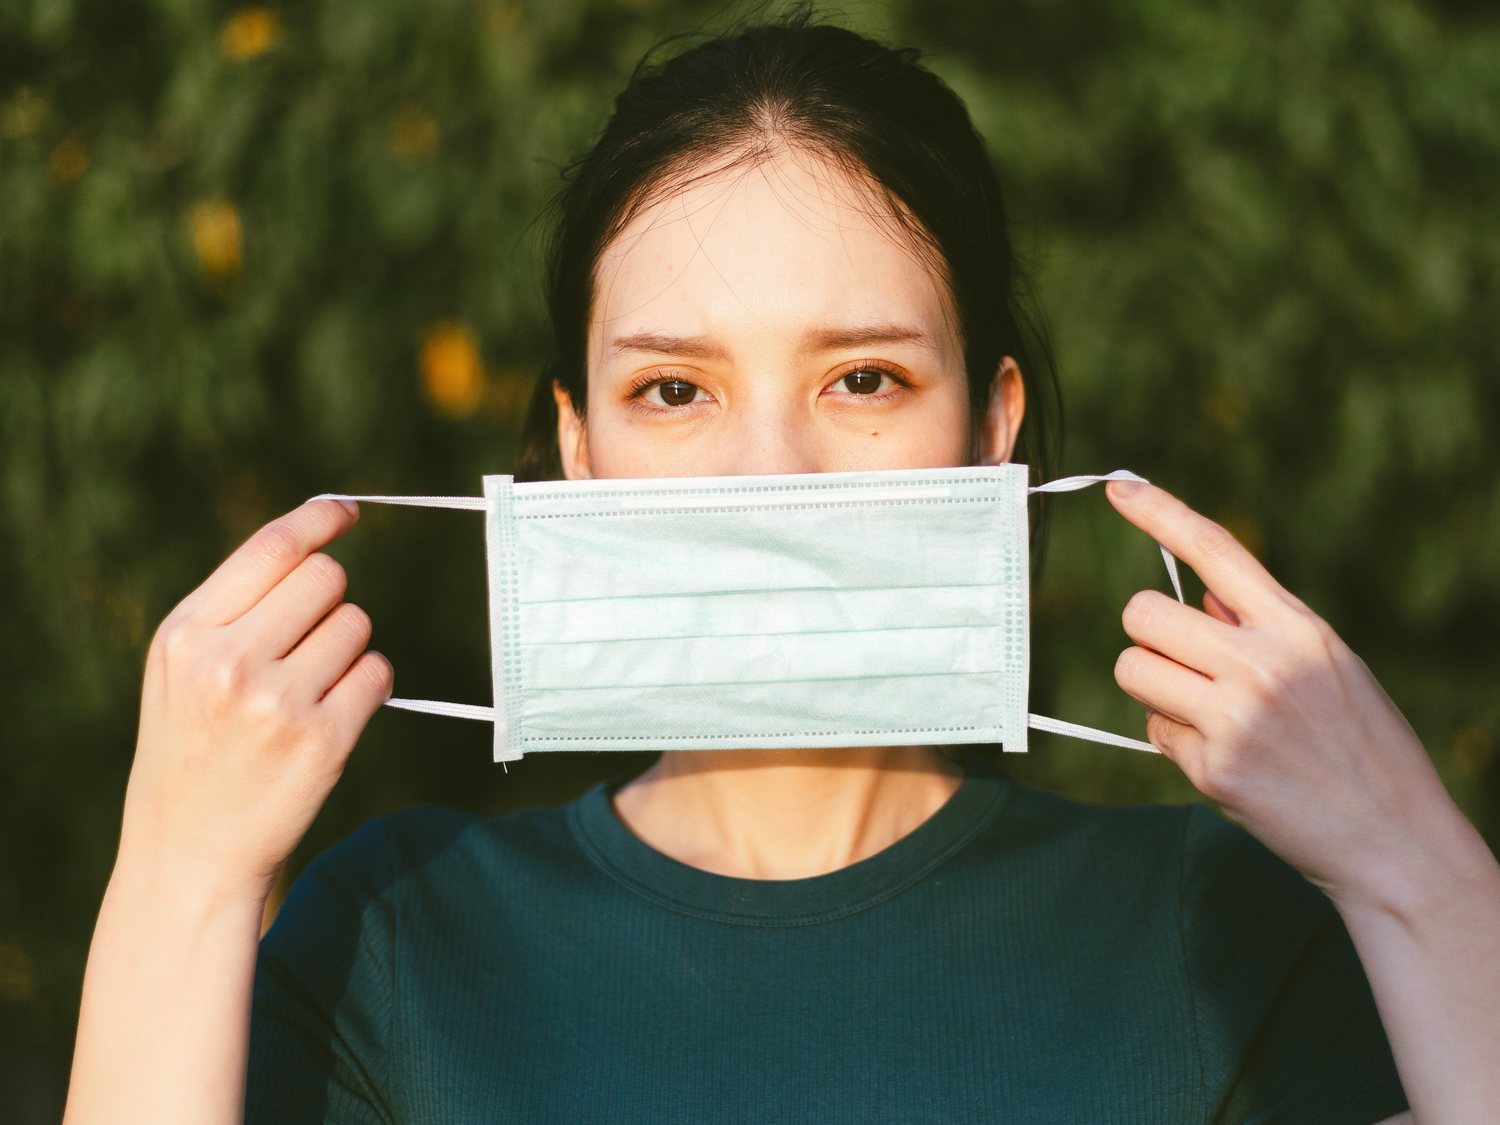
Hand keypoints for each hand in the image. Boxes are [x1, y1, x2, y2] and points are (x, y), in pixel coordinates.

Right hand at [116, 499, 391, 902]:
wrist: (191, 851)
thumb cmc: (192, 745)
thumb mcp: (182, 668)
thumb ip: (236, 605)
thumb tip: (316, 537)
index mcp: (186, 634)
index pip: (272, 548)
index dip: (319, 520)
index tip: (347, 512)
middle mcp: (229, 662)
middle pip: (327, 578)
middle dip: (328, 601)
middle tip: (303, 644)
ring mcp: (279, 703)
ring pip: (357, 624)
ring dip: (346, 648)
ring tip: (305, 690)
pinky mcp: (324, 740)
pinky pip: (377, 673)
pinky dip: (366, 685)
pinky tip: (330, 716)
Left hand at [1106, 478, 1456, 908]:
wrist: (1398, 843)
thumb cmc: (1361, 749)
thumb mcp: (1329, 669)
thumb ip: (1260, 630)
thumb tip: (1195, 603)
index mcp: (1298, 627)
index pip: (1214, 549)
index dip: (1158, 512)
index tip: (1117, 487)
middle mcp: (1264, 662)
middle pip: (1144, 613)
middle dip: (1150, 638)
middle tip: (1186, 668)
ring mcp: (1235, 717)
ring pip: (1131, 669)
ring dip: (1152, 688)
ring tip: (1204, 715)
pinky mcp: (1213, 768)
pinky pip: (1152, 732)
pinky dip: (1175, 743)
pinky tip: (1227, 763)